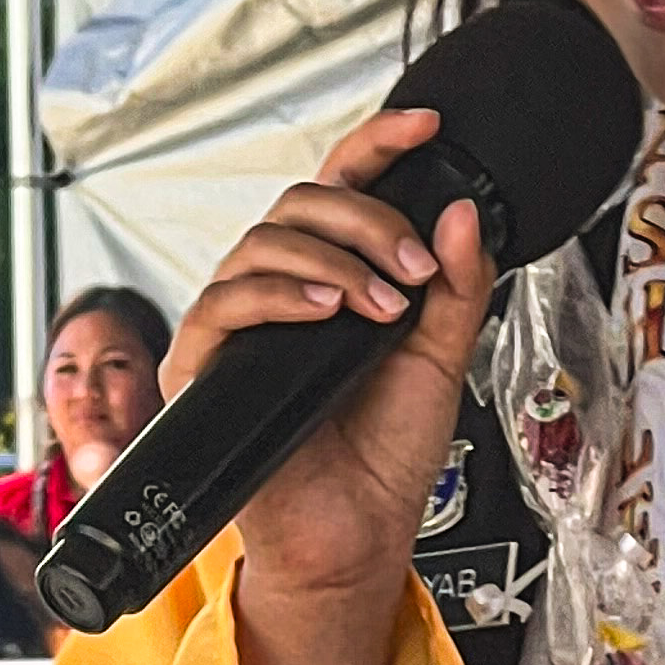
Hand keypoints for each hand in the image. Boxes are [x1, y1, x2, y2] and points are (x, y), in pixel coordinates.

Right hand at [165, 106, 496, 605]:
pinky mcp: (204, 368)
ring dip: (333, 260)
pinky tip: (327, 313)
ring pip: (262, 243)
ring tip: (383, 306)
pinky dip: (279, 295)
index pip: (341, 186)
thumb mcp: (442, 358)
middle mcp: (281, 292)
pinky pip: (223, 303)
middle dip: (366, 219)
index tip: (426, 126)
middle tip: (416, 267)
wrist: (356, 537)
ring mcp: (239, 326)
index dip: (376, 143)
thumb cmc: (385, 457)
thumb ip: (458, 285)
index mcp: (334, 278)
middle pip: (301, 202)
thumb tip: (461, 213)